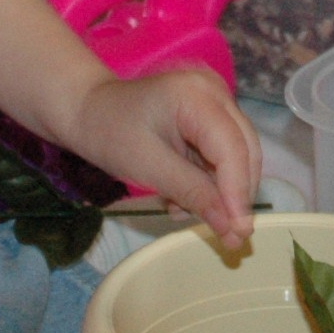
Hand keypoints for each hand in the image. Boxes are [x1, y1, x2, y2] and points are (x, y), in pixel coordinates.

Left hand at [67, 70, 261, 249]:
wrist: (89, 113)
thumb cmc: (110, 133)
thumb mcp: (148, 167)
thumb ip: (193, 193)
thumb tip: (232, 228)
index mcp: (197, 95)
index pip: (231, 147)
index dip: (238, 191)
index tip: (238, 232)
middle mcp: (215, 93)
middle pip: (243, 150)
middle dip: (236, 195)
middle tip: (230, 239)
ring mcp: (215, 104)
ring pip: (237, 157)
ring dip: (219, 192)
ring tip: (182, 210)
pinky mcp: (210, 118)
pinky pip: (222, 156)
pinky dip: (207, 183)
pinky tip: (179, 198)